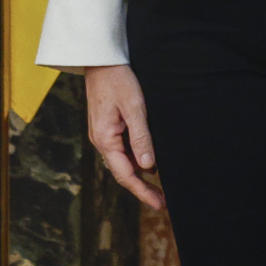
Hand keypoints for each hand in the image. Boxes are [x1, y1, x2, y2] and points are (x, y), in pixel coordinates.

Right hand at [84, 64, 164, 209]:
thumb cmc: (119, 80)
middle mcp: (102, 141)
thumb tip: (148, 165)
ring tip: (161, 185)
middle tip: (163, 201)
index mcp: (105, 140)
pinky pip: (123, 149)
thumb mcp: (135, 107)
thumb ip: (141, 136)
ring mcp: (104, 135)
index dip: (142, 191)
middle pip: (124, 172)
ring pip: (124, 161)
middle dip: (142, 188)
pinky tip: (151, 161)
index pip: (125, 174)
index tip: (159, 204)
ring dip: (141, 174)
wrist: (102, 61)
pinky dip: (137, 158)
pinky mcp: (109, 127)